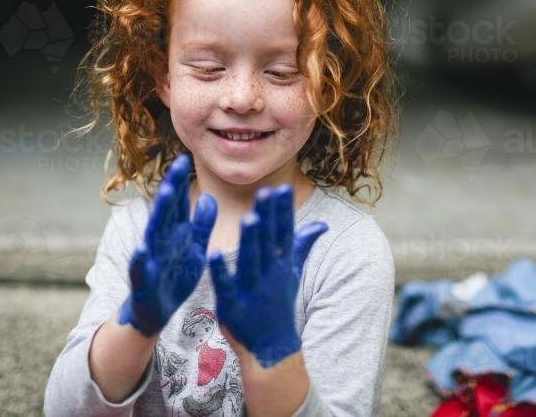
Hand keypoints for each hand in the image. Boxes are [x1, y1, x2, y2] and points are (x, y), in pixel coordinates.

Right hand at [118, 154, 216, 336]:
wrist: (154, 311)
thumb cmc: (174, 275)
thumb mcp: (192, 248)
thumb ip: (201, 225)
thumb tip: (210, 197)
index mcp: (173, 233)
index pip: (177, 203)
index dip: (180, 182)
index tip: (186, 158)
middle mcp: (160, 242)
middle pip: (166, 211)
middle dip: (173, 188)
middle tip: (179, 164)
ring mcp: (150, 261)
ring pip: (154, 234)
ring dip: (160, 214)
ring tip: (168, 194)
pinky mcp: (144, 283)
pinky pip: (142, 271)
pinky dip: (141, 261)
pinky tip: (143, 250)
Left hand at [208, 185, 327, 366]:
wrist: (271, 348)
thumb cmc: (279, 304)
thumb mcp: (292, 273)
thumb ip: (302, 245)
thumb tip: (322, 225)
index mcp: (280, 264)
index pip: (284, 233)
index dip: (282, 212)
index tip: (282, 188)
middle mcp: (269, 274)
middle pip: (268, 242)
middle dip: (267, 218)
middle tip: (265, 193)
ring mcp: (251, 290)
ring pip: (251, 260)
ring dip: (250, 240)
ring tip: (249, 218)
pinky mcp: (232, 306)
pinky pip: (226, 286)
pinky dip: (221, 271)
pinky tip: (214, 253)